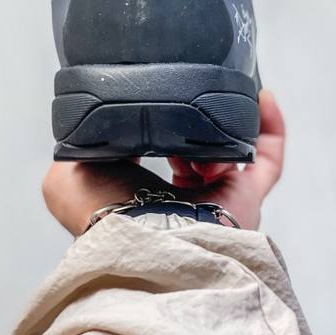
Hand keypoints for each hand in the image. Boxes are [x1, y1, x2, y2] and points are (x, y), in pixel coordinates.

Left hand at [42, 90, 284, 235]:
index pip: (163, 155)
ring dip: (220, 125)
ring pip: (232, 151)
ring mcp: (222, 200)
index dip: (164, 128)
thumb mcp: (66, 176)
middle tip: (188, 104)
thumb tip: (97, 126)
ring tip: (205, 113)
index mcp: (147, 196)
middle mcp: (189, 200)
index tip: (160, 102)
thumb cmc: (102, 213)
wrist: (140, 238)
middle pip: (204, 150)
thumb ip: (80, 146)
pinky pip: (268, 158)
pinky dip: (269, 126)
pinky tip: (262, 96)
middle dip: (198, 125)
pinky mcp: (248, 199)